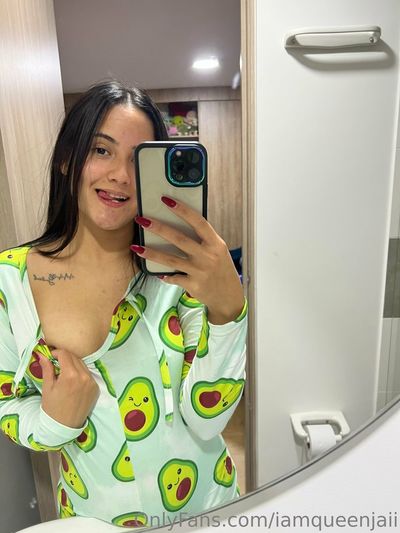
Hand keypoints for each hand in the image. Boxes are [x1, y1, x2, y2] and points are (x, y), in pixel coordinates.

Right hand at [38, 349, 99, 428]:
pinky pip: (87, 374)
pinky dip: (80, 373)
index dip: (56, 353)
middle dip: (64, 358)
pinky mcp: (96, 388)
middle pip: (75, 357)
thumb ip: (47, 369)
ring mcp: (92, 382)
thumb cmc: (52, 408)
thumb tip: (42, 355)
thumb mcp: (47, 388)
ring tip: (64, 373)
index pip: (65, 354)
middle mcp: (84, 376)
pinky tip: (73, 381)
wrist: (64, 426)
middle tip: (56, 363)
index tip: (50, 356)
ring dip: (73, 364)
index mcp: (70, 375)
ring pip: (82, 365)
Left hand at [131, 196, 244, 323]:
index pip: (198, 222)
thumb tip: (179, 225)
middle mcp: (208, 256)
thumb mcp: (218, 251)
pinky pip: (173, 277)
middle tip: (142, 219)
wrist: (229, 297)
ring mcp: (200, 271)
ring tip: (136, 247)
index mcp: (215, 243)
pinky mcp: (193, 285)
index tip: (166, 200)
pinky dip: (165, 275)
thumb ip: (203, 240)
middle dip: (158, 228)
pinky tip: (157, 273)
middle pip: (179, 239)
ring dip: (151, 253)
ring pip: (171, 259)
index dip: (182, 210)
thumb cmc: (221, 269)